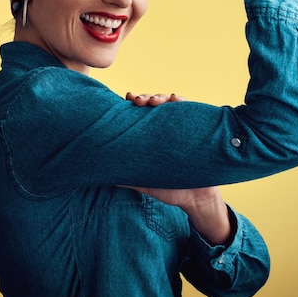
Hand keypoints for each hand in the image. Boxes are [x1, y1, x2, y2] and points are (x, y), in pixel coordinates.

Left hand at [123, 91, 231, 244]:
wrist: (196, 199)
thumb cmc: (170, 189)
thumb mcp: (144, 183)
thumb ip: (126, 177)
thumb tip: (100, 175)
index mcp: (151, 137)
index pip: (140, 115)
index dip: (132, 104)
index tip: (125, 99)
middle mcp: (165, 128)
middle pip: (153, 105)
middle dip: (145, 98)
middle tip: (137, 101)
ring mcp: (181, 127)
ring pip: (170, 104)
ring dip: (160, 97)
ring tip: (153, 100)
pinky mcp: (196, 130)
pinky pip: (191, 110)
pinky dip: (182, 101)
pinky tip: (176, 98)